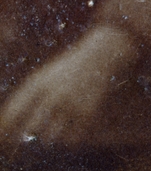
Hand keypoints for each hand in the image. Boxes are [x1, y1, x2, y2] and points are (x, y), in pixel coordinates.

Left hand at [0, 26, 137, 146]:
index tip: (2, 136)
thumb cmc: (65, 69)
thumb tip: (4, 125)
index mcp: (39, 83)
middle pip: (31, 128)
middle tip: (29, 134)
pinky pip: (71, 137)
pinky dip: (69, 138)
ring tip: (52, 130)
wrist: (100, 54)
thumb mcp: (42, 76)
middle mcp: (54, 94)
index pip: (14, 111)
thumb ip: (23, 97)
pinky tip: (70, 130)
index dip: (5, 126)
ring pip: (50, 136)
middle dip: (28, 133)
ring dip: (49, 135)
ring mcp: (71, 103)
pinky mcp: (87, 111)